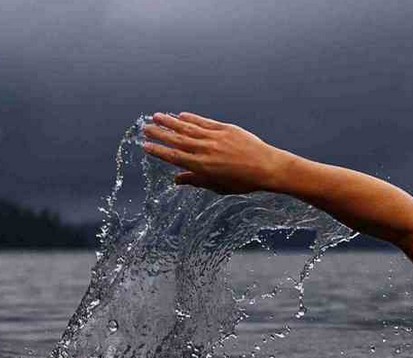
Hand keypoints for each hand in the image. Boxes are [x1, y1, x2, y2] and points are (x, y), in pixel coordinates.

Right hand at [141, 112, 296, 193]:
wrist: (267, 167)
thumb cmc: (244, 181)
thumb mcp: (218, 186)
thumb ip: (197, 181)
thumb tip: (176, 180)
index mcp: (202, 167)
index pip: (174, 157)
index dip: (158, 151)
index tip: (145, 146)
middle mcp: (206, 150)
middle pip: (177, 140)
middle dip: (159, 133)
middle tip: (144, 127)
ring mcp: (215, 138)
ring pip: (188, 128)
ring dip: (171, 122)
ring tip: (157, 116)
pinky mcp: (225, 129)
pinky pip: (204, 123)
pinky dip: (191, 119)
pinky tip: (181, 115)